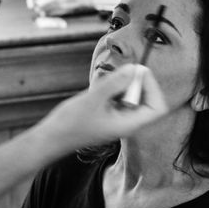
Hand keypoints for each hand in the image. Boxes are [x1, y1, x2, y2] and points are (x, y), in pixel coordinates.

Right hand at [26, 0, 89, 15]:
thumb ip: (44, 0)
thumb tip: (35, 5)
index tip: (30, 6)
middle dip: (35, 5)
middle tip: (36, 11)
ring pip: (41, 5)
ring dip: (39, 9)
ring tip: (41, 14)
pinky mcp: (54, 5)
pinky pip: (46, 9)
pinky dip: (44, 12)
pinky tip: (44, 15)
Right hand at [37, 64, 167, 150]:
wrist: (52, 138)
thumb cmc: (70, 124)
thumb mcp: (93, 100)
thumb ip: (114, 84)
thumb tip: (133, 69)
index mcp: (129, 124)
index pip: (157, 107)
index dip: (152, 87)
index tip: (137, 73)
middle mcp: (127, 122)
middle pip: (147, 98)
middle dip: (137, 82)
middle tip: (122, 72)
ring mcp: (118, 118)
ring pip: (132, 95)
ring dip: (123, 83)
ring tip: (106, 83)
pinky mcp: (108, 113)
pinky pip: (119, 96)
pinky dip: (113, 87)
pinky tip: (98, 89)